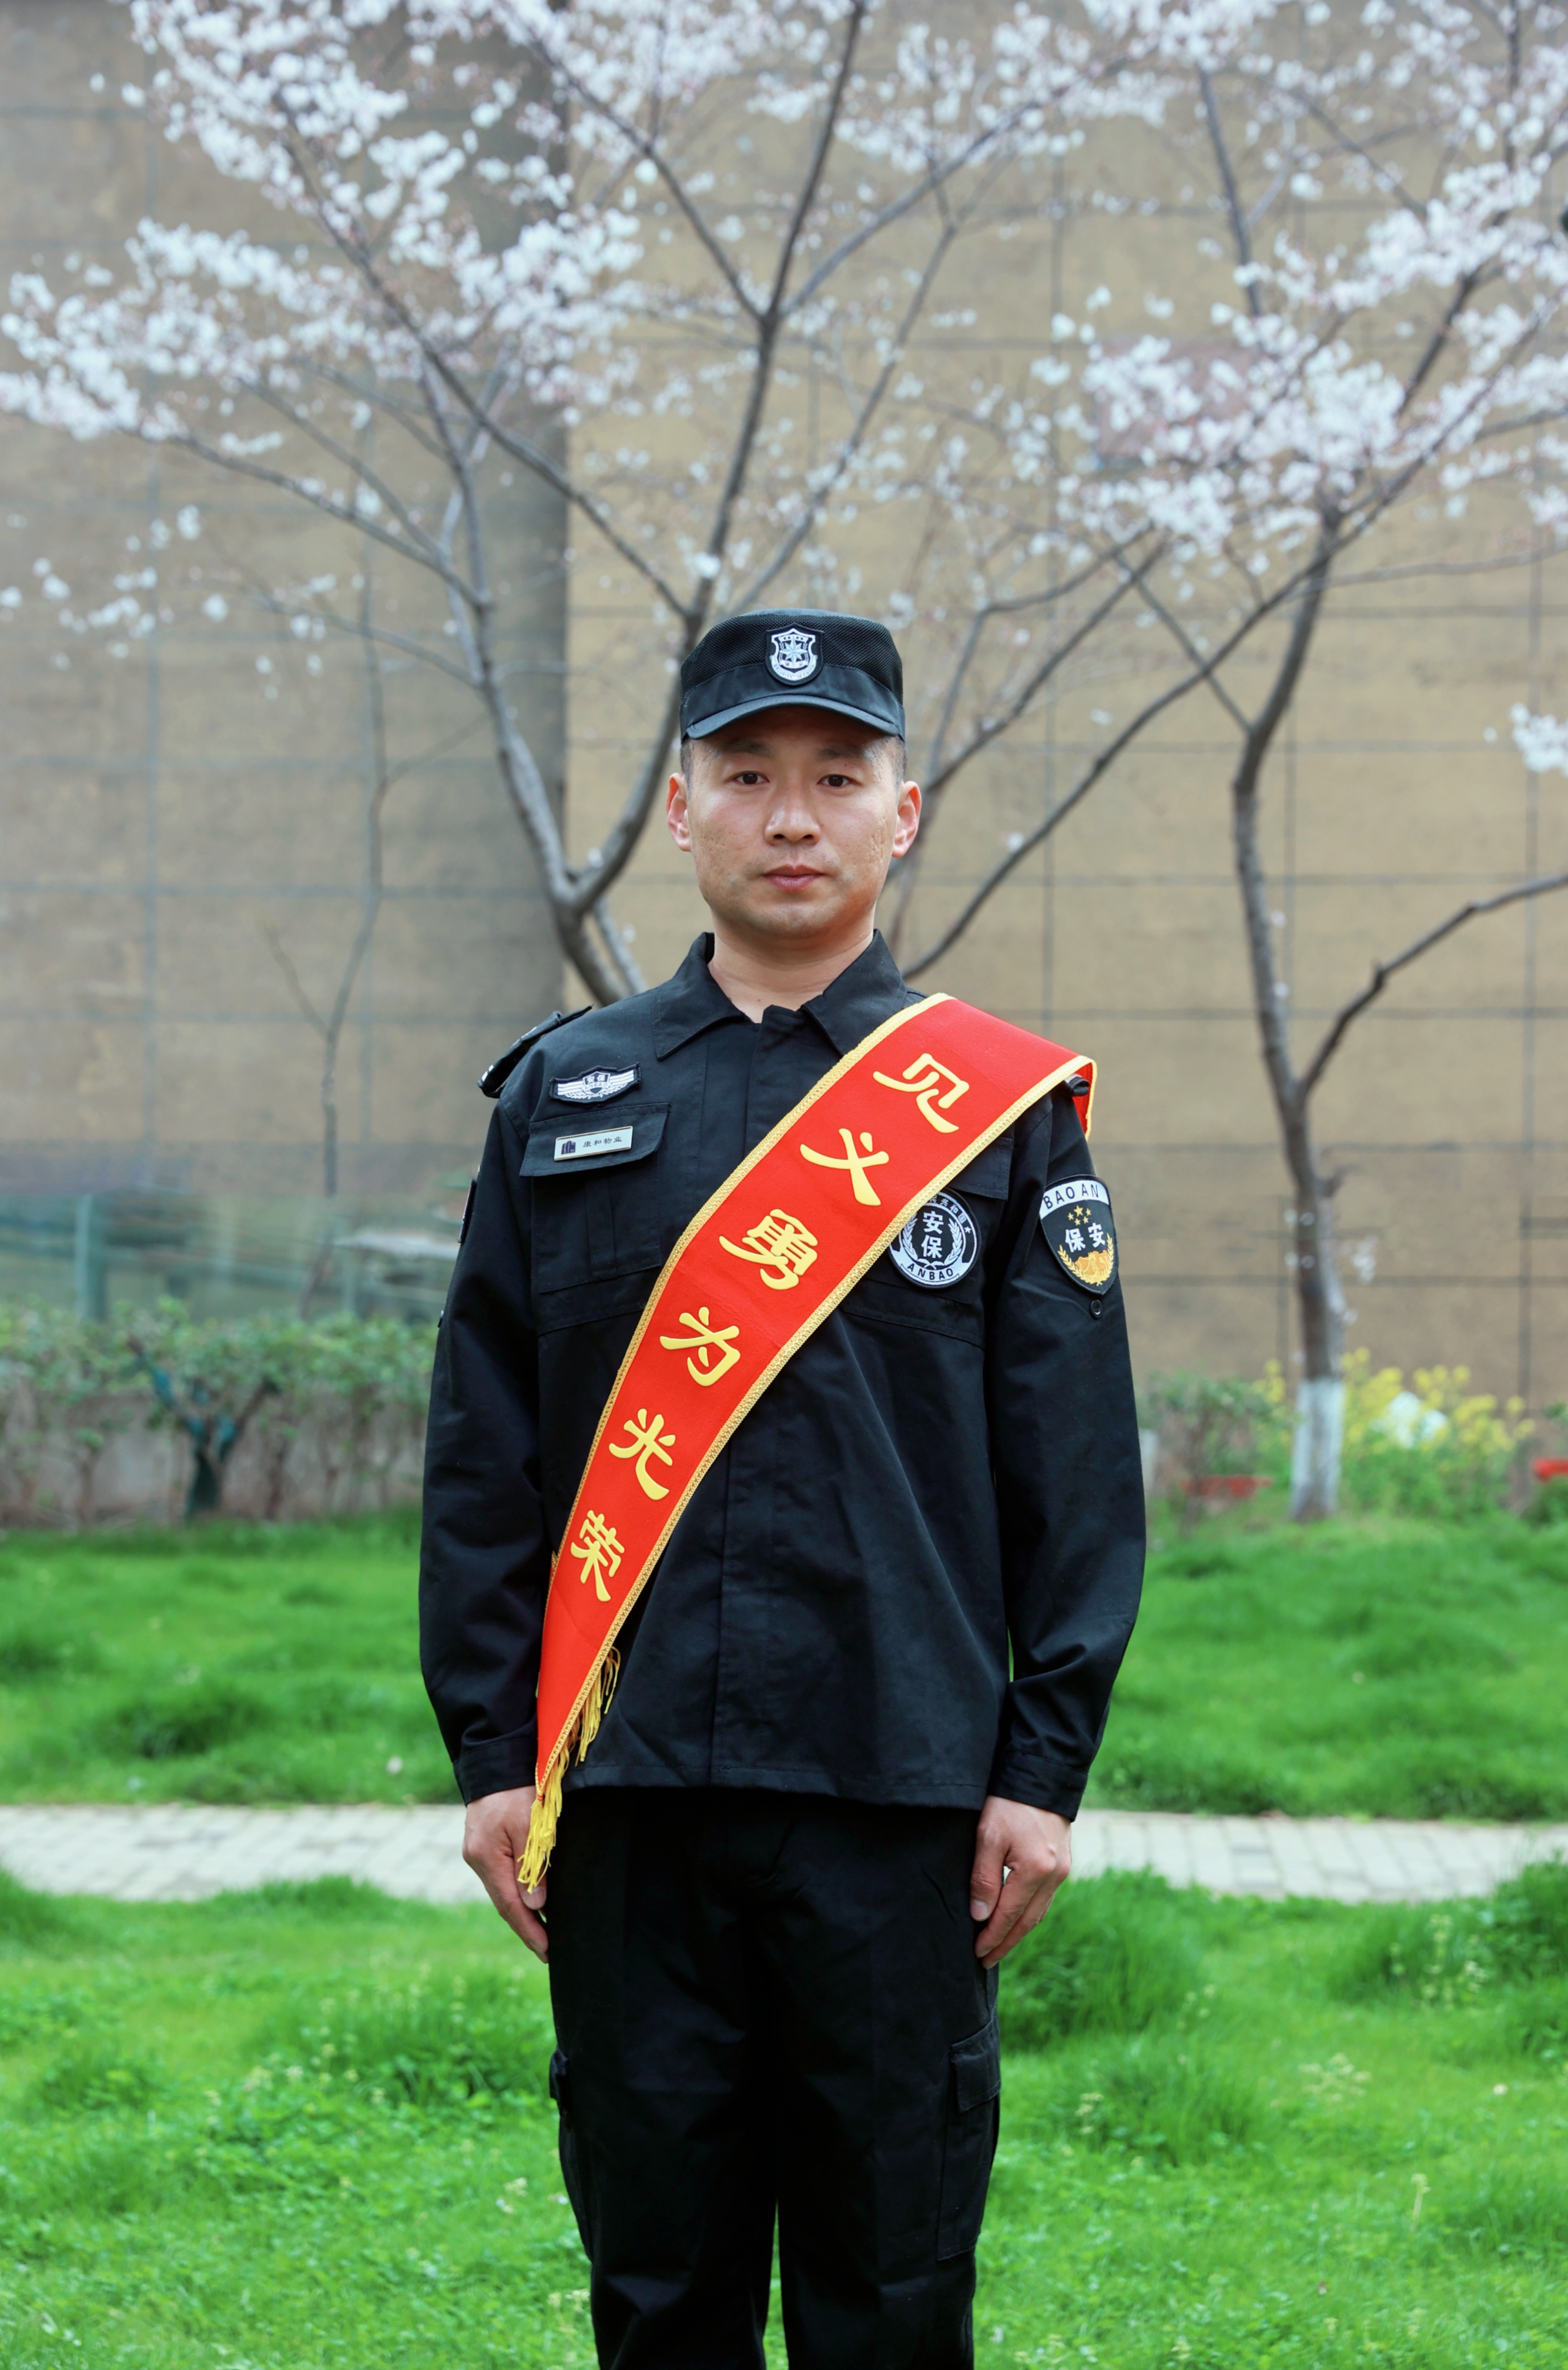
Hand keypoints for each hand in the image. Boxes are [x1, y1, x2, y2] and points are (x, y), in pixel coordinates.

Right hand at [462, 1785, 548, 1961]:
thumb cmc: (516, 1789)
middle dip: (526, 1928)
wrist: (496, 1760)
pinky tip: (529, 1903)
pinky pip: (501, 1878)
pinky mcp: (484, 1845)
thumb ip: (532, 1866)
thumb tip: (536, 1906)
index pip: (510, 1906)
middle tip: (548, 1951)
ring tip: (543, 1933)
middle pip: (503, 1903)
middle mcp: (477, 1859)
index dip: (529, 1930)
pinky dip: (516, 1894)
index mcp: (486, 1858)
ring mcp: (478, 1852)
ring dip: (521, 1913)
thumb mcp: (529, 1825)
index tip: (547, 1951)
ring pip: (502, 1892)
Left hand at [968, 1796, 1071, 1969]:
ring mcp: (1062, 1869)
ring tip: (1000, 1945)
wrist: (1040, 1773)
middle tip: (987, 1960)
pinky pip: (1046, 1898)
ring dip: (1019, 1931)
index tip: (978, 1954)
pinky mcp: (1063, 1861)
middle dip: (1006, 1943)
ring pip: (1039, 1912)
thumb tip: (980, 1916)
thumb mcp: (987, 1836)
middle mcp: (1054, 1875)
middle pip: (1028, 1921)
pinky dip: (1030, 1913)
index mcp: (1035, 1870)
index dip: (992, 1937)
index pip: (1009, 1916)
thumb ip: (984, 1878)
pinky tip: (1018, 1918)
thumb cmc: (1008, 1802)